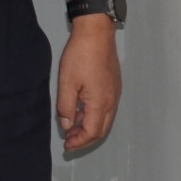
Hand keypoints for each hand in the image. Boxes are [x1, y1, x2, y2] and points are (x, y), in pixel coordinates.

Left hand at [57, 13, 120, 150]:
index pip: (93, 132)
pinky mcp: (113, 85)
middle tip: (69, 142)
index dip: (80, 142)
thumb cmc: (80, 56)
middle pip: (101, 129)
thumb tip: (67, 126)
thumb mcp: (67, 82)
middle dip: (85, 139)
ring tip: (72, 129)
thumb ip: (66, 107)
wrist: (96, 34)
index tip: (67, 146)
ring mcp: (114, 93)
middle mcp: (112, 101)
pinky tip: (80, 112)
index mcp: (100, 103)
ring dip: (89, 127)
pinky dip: (93, 115)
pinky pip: (105, 108)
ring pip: (104, 119)